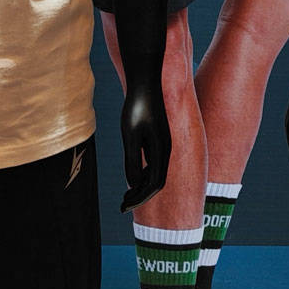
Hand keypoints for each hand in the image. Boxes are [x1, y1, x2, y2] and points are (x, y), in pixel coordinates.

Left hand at [119, 76, 172, 210]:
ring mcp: (163, 143)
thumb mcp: (130, 135)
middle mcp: (166, 149)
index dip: (139, 198)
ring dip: (141, 185)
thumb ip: (131, 160)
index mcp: (162, 150)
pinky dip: (143, 173)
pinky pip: (153, 162)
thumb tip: (133, 184)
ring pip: (156, 173)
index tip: (124, 207)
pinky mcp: (158, 137)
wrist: (146, 81)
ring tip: (125, 195)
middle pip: (157, 182)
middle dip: (140, 196)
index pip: (154, 185)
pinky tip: (131, 175)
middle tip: (122, 206)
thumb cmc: (136, 107)